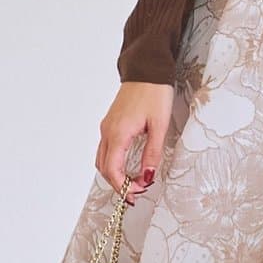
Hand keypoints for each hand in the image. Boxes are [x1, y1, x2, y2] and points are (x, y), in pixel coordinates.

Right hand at [96, 81, 173, 203]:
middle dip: (118, 184)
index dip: (123, 187)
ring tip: (133, 182)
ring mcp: (107, 127)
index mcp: (118, 133)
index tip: (138, 193)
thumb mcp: (160, 125)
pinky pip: (106, 149)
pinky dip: (113, 163)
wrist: (147, 70)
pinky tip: (128, 166)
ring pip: (102, 159)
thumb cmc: (154, 92)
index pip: (112, 170)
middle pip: (104, 168)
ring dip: (115, 174)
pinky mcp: (110, 123)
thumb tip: (148, 176)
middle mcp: (108, 131)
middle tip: (136, 192)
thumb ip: (153, 153)